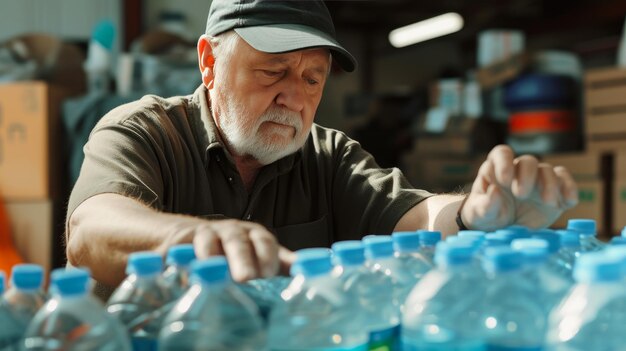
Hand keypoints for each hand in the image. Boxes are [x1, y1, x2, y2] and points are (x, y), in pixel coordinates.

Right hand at [186, 219, 294, 280]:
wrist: (190, 235)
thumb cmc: (234, 249)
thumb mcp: (260, 254)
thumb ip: (282, 263)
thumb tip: (311, 271)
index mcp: (254, 235)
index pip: (264, 241)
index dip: (268, 255)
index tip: (269, 273)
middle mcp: (232, 232)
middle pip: (238, 242)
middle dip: (243, 259)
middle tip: (246, 278)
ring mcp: (206, 235)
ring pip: (209, 242)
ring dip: (210, 256)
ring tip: (211, 271)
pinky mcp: (182, 242)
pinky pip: (181, 251)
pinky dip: (180, 260)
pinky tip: (181, 274)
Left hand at [461, 145, 578, 230]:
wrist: (502, 231)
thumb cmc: (485, 217)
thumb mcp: (479, 215)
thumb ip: (485, 204)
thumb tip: (494, 190)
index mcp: (496, 170)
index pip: (502, 154)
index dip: (504, 162)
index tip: (504, 179)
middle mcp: (518, 170)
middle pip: (528, 161)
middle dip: (526, 176)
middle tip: (521, 194)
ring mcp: (537, 179)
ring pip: (548, 170)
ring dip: (550, 184)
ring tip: (548, 203)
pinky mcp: (554, 191)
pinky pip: (565, 181)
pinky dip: (570, 189)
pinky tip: (569, 202)